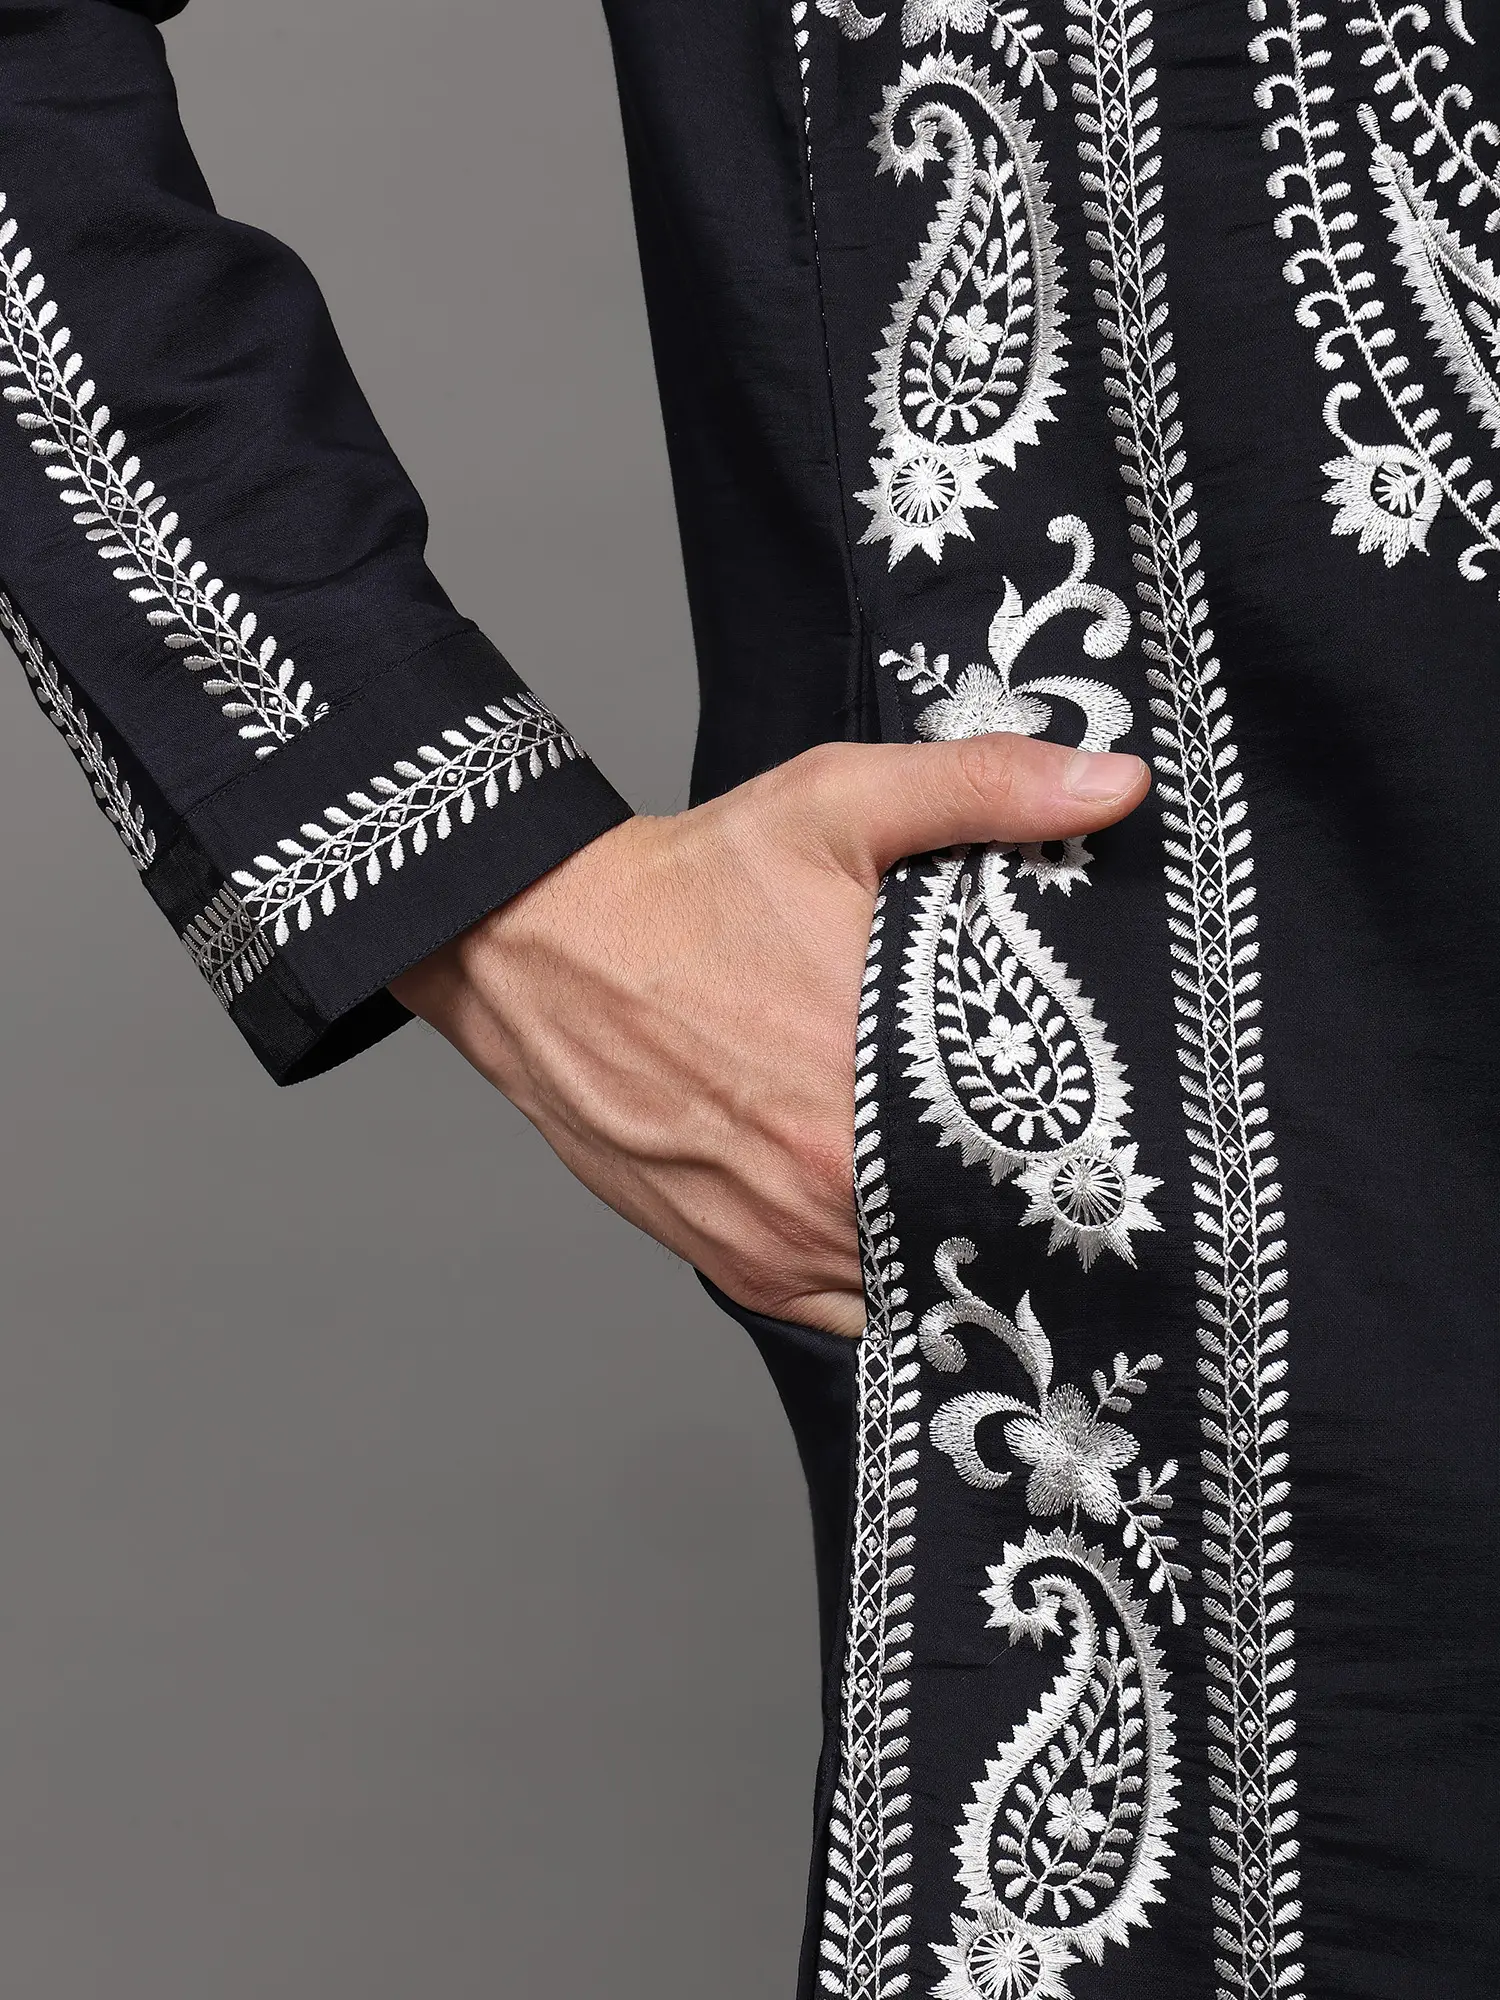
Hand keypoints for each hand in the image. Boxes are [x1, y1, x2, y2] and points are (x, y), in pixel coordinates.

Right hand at [390, 735, 1148, 1336]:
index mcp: (878, 1070)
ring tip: (984, 1199)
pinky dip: (881, 1282)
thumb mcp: (838, 805)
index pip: (1034, 1154)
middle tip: (1056, 1166)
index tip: (1104, 1134)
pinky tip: (899, 1228)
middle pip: (981, 1226)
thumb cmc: (690, 885)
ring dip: (952, 1248)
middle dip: (1020, 1200)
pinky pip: (849, 1312)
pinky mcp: (739, 1266)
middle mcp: (832, 1174)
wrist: (540, 951)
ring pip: (918, 1278)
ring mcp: (784, 1235)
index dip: (1076, 1150)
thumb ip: (985, 790)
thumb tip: (1116, 785)